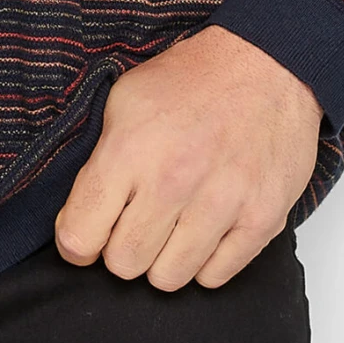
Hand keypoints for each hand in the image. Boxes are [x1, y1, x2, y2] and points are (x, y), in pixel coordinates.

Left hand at [54, 24, 323, 289]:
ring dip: (163, 258)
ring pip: (169, 279)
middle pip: (124, 264)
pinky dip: (205, 261)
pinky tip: (204, 228)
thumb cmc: (191, 80)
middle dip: (121, 248)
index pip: (80, 237)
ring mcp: (222, 204)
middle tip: (134, 223)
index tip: (88, 232)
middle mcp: (174, 182)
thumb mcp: (124, 101)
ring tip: (171, 225)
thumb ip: (98, 162)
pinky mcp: (261, 219)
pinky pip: (216, 277)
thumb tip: (77, 219)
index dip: (77, 241)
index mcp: (130, 151)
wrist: (266, 63)